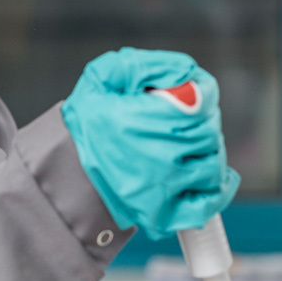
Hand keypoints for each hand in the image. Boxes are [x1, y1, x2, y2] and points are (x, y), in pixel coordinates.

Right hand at [61, 48, 240, 239]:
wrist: (64, 171)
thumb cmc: (87, 121)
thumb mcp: (103, 77)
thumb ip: (144, 66)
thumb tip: (185, 71)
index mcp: (141, 119)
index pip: (201, 99)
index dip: (200, 92)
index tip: (188, 95)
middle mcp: (157, 156)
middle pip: (209, 132)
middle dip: (200, 121)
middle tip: (180, 120)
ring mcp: (163, 189)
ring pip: (212, 165)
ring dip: (207, 152)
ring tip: (187, 146)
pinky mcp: (163, 214)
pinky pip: (205, 206)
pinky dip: (217, 192)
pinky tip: (217, 178)